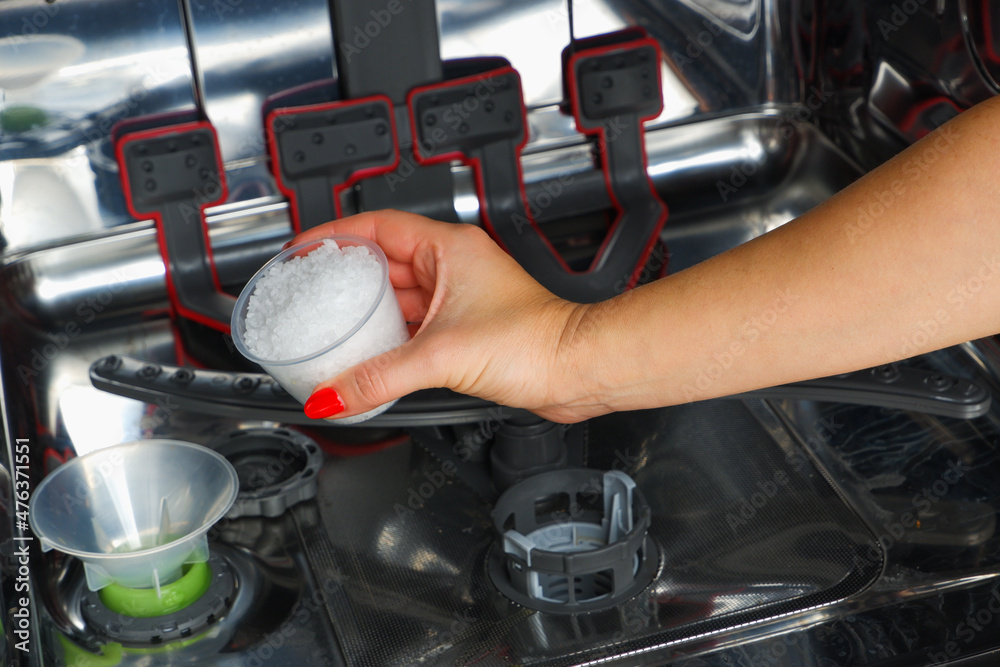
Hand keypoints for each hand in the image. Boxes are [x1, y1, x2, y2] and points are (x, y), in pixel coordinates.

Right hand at [288, 210, 604, 422]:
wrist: (577, 369)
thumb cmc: (536, 341)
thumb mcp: (441, 356)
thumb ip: (380, 377)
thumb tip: (333, 395)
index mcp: (449, 248)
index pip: (376, 226)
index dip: (333, 234)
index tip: (302, 250)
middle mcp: (453, 265)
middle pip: (383, 262)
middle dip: (344, 278)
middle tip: (307, 292)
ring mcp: (460, 295)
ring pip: (399, 296)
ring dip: (367, 312)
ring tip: (330, 325)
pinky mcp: (465, 326)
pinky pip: (413, 324)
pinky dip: (389, 337)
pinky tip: (369, 354)